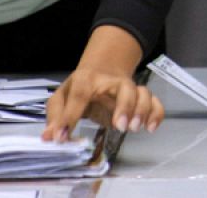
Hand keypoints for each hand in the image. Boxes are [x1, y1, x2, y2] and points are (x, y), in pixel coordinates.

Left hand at [43, 25, 163, 141]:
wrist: (104, 68)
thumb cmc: (80, 87)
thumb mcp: (61, 97)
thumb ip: (56, 116)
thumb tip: (50, 137)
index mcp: (86, 80)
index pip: (79, 95)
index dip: (69, 116)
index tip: (61, 138)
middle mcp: (111, 83)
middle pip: (125, 88)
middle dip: (126, 107)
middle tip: (121, 126)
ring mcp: (128, 89)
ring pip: (143, 94)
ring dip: (142, 110)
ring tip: (134, 128)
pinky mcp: (139, 98)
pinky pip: (155, 102)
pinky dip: (156, 113)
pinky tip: (151, 127)